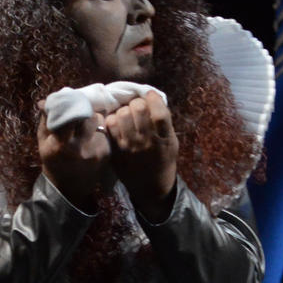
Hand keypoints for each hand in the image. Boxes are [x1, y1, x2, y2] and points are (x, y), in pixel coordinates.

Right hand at [38, 105, 112, 204]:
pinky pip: (105, 132)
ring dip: (93, 119)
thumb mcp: (43, 142)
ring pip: (99, 121)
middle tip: (80, 112)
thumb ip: (45, 120)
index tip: (70, 101)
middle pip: (88, 116)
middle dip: (84, 111)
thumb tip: (44, 101)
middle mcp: (79, 148)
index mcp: (60, 144)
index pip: (70, 115)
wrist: (68, 188)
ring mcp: (95, 151)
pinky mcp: (106, 154)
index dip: (71, 105)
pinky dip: (98, 131)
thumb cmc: (53, 161)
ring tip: (85, 126)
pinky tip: (91, 138)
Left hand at [103, 91, 177, 222]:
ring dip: (124, 110)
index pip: (159, 112)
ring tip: (126, 116)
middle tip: (137, 108)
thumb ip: (165, 123)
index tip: (150, 96)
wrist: (151, 187)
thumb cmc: (163, 160)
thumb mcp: (172, 142)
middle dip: (137, 103)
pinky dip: (112, 120)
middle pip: (138, 108)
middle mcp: (147, 141)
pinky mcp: (116, 149)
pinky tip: (117, 124)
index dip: (153, 99)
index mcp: (164, 138)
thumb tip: (155, 99)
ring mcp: (130, 145)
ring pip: (122, 114)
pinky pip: (110, 125)